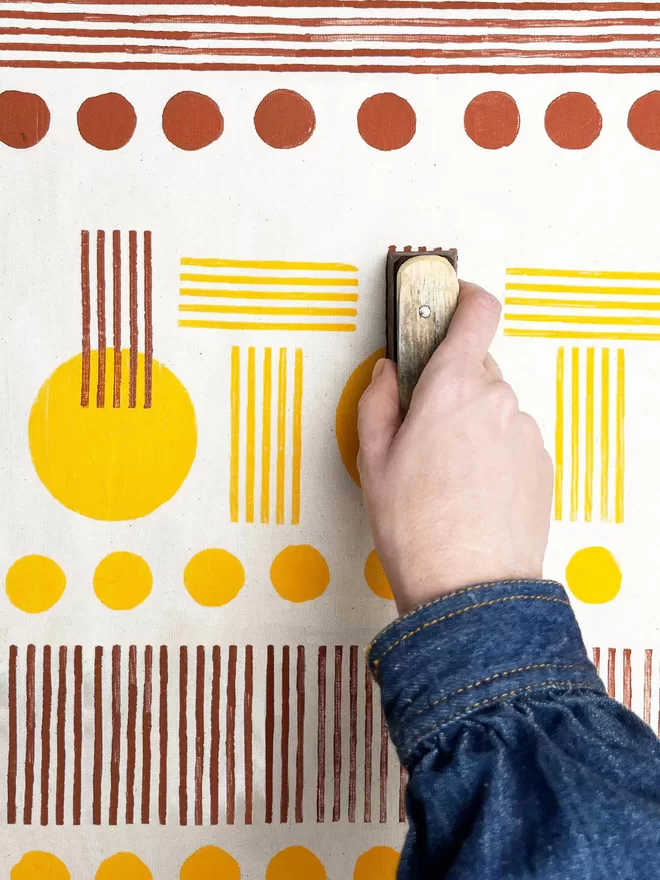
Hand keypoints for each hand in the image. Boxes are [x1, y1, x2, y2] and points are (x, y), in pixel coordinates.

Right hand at [357, 281, 552, 613]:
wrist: (468, 586)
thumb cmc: (417, 527)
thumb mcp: (373, 459)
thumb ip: (378, 400)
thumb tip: (388, 373)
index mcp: (453, 389)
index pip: (476, 313)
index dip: (464, 297)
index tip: (449, 298)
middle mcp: (497, 400)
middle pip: (476, 368)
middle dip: (450, 385)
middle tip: (423, 427)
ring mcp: (525, 431)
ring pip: (494, 406)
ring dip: (471, 422)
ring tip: (446, 474)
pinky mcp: (541, 462)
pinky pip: (512, 437)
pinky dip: (492, 450)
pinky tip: (471, 490)